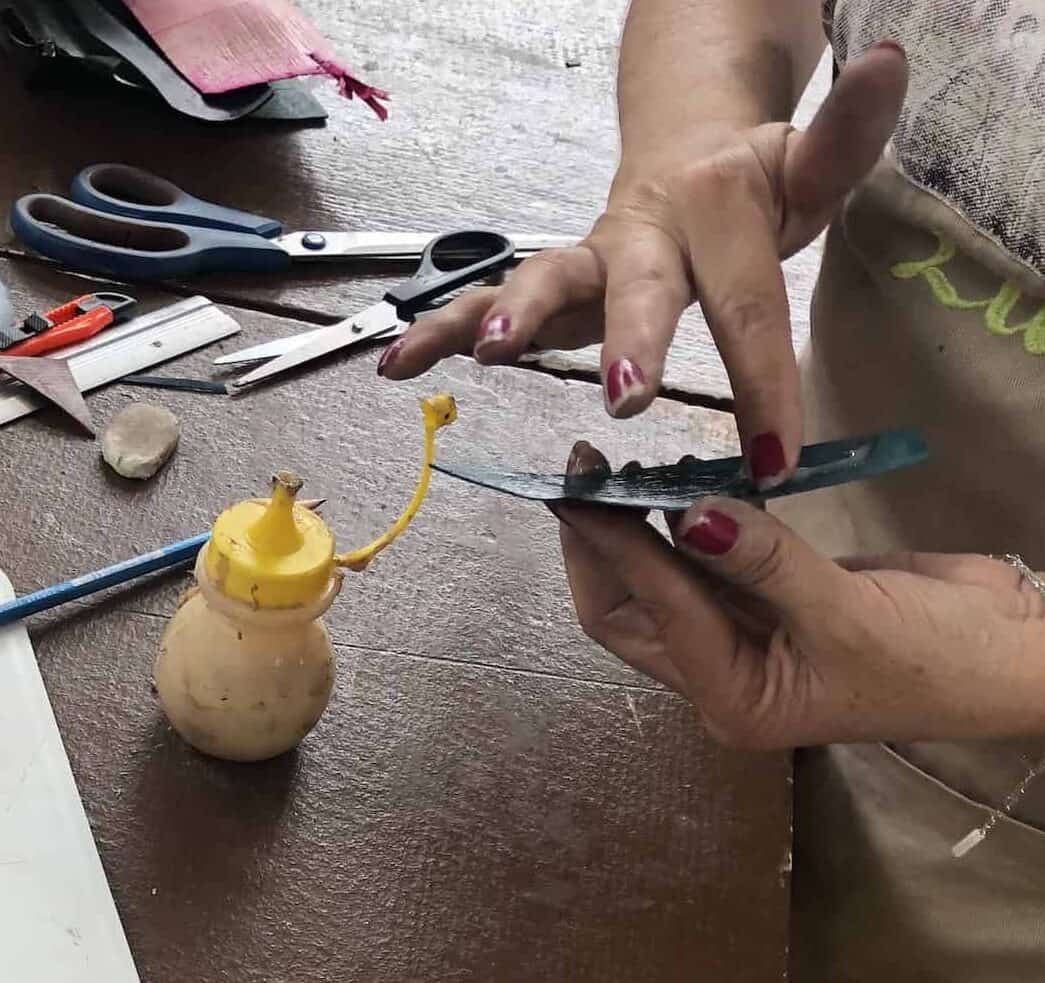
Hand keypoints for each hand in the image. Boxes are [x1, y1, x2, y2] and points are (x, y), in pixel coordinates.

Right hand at [379, 41, 907, 488]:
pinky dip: (445, 327)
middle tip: (624, 395)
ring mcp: (590, 253)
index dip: (763, 381)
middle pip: (635, 283)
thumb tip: (893, 58)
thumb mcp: (807, 164)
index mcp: (716, 206)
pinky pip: (493, 298)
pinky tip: (399, 362)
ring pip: (543, 278)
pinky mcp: (557, 277)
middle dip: (628, 339)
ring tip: (478, 354)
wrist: (682, 156)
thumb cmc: (752, 185)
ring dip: (509, 316)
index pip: (746, 302)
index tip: (775, 461)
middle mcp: (644, 228)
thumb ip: (844, 135)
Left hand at [549, 442, 1044, 748]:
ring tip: (621, 467)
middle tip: (584, 473)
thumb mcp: (847, 616)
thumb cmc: (936, 658)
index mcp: (733, 697)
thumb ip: (763, 562)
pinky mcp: (762, 597)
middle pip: (629, 608)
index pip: (651, 614)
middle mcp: (721, 672)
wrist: (1006, 651)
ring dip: (638, 528)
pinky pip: (704, 558)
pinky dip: (685, 520)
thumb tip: (689, 514)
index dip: (613, 548)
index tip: (577, 489)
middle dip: (602, 544)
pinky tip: (675, 479)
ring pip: (661, 580)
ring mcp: (739, 634)